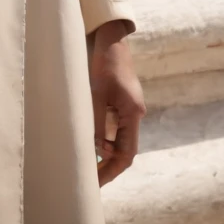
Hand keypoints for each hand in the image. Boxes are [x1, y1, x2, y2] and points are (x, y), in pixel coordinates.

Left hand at [89, 20, 145, 186]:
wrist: (112, 40)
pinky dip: (105, 140)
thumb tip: (93, 149)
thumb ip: (96, 121)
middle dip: (109, 167)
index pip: (127, 152)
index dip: (112, 170)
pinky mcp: (123, 104)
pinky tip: (92, 146)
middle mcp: (135, 114)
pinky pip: (116, 129)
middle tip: (91, 182)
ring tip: (88, 168)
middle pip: (125, 150)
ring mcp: (130, 109)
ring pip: (120, 141)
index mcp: (132, 113)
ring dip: (106, 155)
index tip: (97, 183)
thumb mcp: (97, 93)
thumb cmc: (105, 63)